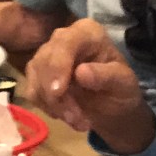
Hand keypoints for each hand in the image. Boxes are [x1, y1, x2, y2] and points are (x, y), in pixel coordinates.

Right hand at [24, 19, 155, 153]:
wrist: (111, 104)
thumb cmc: (120, 88)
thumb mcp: (124, 84)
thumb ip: (107, 76)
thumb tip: (81, 73)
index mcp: (86, 32)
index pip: (65, 42)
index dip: (58, 66)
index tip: (57, 92)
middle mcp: (61, 38)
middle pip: (45, 61)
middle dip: (57, 96)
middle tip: (79, 121)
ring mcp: (45, 55)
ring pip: (35, 78)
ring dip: (54, 106)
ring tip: (79, 122)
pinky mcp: (36, 73)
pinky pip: (32, 90)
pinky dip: (47, 108)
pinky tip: (65, 115)